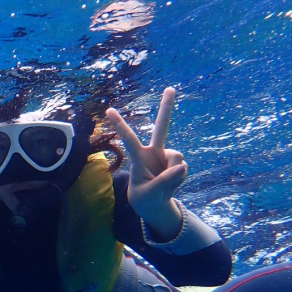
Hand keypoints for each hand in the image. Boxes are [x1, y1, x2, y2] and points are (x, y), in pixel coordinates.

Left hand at [106, 87, 185, 238]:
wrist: (154, 204)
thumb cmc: (145, 197)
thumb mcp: (150, 193)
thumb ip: (165, 181)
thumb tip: (182, 166)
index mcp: (139, 157)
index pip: (128, 138)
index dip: (120, 125)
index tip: (108, 110)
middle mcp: (154, 151)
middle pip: (162, 126)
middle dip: (167, 107)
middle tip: (170, 88)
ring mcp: (167, 156)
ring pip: (177, 158)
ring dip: (173, 174)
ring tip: (163, 185)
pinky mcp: (177, 163)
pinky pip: (183, 168)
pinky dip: (178, 179)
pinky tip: (170, 185)